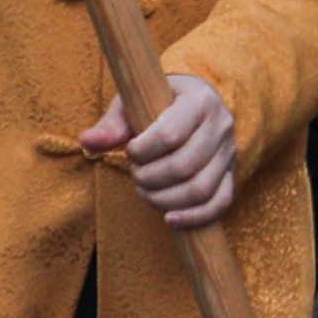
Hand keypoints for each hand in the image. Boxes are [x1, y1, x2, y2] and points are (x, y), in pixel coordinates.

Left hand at [84, 68, 239, 223]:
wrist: (190, 106)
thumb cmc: (155, 104)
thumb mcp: (132, 105)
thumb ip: (111, 125)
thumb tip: (87, 141)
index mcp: (199, 99)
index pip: (170, 134)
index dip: (142, 151)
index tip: (130, 151)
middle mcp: (222, 124)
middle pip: (185, 166)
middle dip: (150, 178)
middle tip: (135, 174)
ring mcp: (229, 152)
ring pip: (201, 189)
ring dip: (165, 199)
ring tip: (145, 191)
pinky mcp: (230, 174)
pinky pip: (220, 203)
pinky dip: (193, 217)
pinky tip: (169, 219)